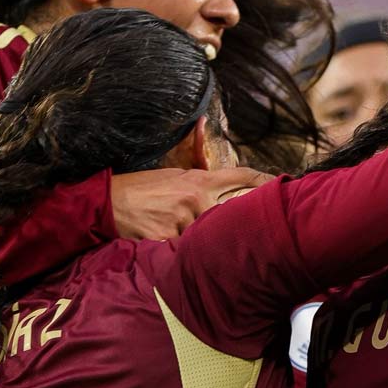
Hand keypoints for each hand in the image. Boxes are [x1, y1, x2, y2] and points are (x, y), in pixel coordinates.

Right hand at [109, 167, 272, 239]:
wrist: (108, 204)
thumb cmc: (141, 187)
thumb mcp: (172, 173)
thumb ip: (197, 170)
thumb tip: (205, 134)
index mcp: (198, 181)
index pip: (240, 176)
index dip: (262, 179)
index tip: (279, 183)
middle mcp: (195, 200)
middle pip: (232, 213)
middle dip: (238, 222)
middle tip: (251, 229)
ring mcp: (183, 222)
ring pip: (210, 236)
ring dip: (209, 241)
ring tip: (207, 243)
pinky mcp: (170, 242)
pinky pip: (189, 251)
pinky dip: (189, 253)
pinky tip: (187, 253)